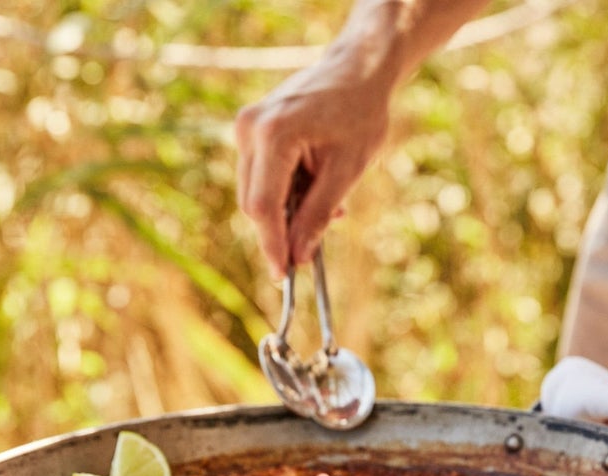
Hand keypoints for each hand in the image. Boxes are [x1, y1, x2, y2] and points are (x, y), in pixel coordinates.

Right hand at [235, 51, 392, 277]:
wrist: (358, 67)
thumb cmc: (360, 112)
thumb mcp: (347, 171)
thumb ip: (318, 215)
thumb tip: (298, 256)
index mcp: (273, 134)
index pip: (262, 206)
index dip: (272, 245)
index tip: (284, 275)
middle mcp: (250, 128)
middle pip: (254, 202)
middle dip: (281, 230)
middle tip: (313, 248)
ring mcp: (247, 127)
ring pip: (256, 192)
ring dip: (287, 211)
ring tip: (330, 206)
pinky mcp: (251, 130)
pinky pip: (261, 176)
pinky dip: (286, 192)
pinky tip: (317, 187)